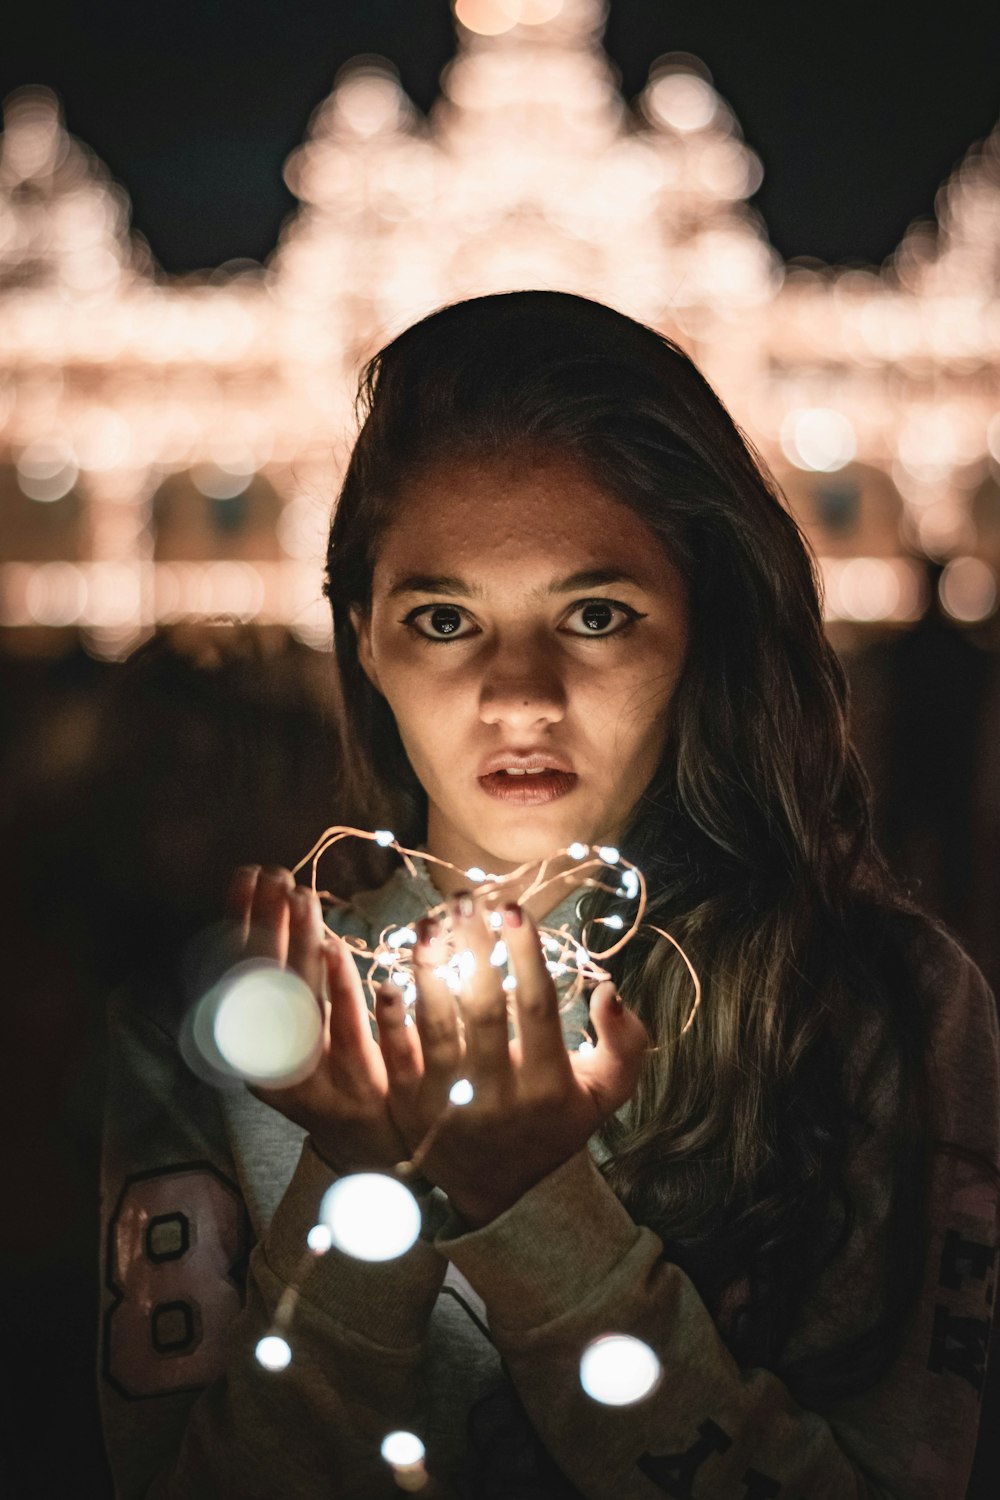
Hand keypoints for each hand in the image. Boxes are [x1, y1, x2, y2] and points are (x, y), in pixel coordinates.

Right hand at [228, 866, 408, 1174]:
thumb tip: (286, 908)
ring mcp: (319, 1078)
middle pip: (265, 987)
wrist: (376, 1154)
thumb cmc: (337, 1078)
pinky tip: (338, 949)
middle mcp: (276, 1065)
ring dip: (299, 947)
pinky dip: (341, 988)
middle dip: (268, 927)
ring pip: (301, 1003)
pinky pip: (347, 1031)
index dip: (240, 924)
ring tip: (304, 901)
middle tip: (277, 878)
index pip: (239, 976)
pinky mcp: (362, 1086)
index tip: (246, 877)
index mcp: (255, 1049)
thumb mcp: (302, 1032)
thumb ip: (293, 978)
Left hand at [379, 894, 649, 1228]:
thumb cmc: (553, 1123)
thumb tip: (609, 989)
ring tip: (426, 924)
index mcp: (548, 1086)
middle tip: (465, 901)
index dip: (525, 954)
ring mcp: (450, 1106)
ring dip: (428, 970)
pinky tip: (388, 975)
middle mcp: (499, 1098)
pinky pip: (397, 1056)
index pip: (538, 1007)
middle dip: (474, 948)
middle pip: (484, 1009)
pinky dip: (390, 1016)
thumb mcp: (604, 1093)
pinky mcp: (410, 1110)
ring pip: (436, 1028)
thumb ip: (625, 1044)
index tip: (513, 908)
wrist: (497, 1191)